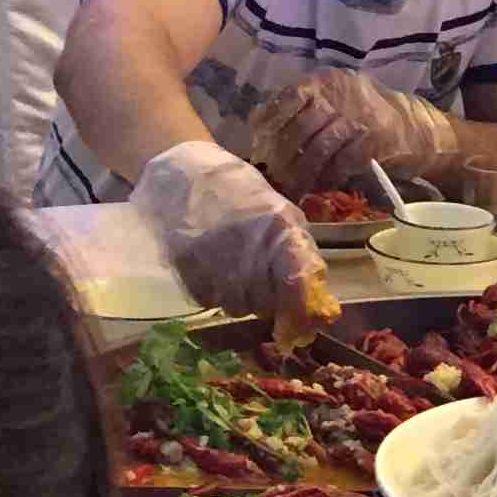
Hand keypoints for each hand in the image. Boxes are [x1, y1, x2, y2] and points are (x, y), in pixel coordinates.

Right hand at [130, 141, 339, 341]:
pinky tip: (212, 269)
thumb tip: (315, 292)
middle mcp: (248, 252)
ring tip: (234, 271)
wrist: (182, 174)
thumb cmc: (237, 191)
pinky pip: (210, 300)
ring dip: (242, 298)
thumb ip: (299, 250)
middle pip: (267, 305)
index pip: (297, 287)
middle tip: (261, 283)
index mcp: (279, 231)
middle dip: (269, 301)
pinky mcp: (188, 271)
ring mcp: (216, 263)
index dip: (302, 312)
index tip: (303, 322)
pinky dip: (214, 293)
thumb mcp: (278, 210)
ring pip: (238, 307)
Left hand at [248, 68, 456, 193]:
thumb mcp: (333, 103)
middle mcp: (343, 92)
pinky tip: (321, 185)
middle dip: (286, 155)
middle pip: (303, 125)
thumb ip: (301, 110)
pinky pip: (343, 162)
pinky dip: (329, 177)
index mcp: (327, 80)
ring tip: (295, 186)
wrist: (416, 130)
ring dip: (305, 171)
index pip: (289, 97)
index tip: (260, 147)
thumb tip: (260, 128)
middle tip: (276, 175)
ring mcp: (361, 115)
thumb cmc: (366, 120)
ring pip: (321, 146)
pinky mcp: (376, 139)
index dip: (271, 124)